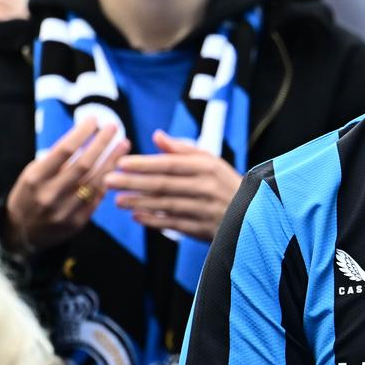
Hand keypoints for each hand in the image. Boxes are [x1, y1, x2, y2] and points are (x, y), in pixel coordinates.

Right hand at [4, 120, 129, 253]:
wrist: (21, 234)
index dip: (81, 133)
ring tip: (123, 144)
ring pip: (95, 182)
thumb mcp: (31, 175)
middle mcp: (50, 195)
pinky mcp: (77, 223)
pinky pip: (97, 199)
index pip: (63, 150)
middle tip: (113, 127)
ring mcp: (65, 211)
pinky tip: (116, 168)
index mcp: (35, 178)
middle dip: (101, 143)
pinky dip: (107, 181)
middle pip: (84, 164)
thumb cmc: (28, 196)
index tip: (93, 120)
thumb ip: (55, 161)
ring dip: (112, 161)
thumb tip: (83, 137)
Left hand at [101, 131, 241, 241]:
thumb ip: (182, 149)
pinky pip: (174, 225)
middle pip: (163, 184)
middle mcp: (206, 187)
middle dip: (133, 182)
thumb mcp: (211, 161)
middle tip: (108, 180)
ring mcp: (205, 210)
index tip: (121, 163)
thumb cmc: (226, 183)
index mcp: (207, 167)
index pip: (170, 164)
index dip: (144, 164)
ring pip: (165, 205)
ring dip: (139, 202)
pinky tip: (136, 216)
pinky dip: (154, 221)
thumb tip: (156, 135)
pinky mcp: (204, 229)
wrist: (256, 213)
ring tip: (117, 200)